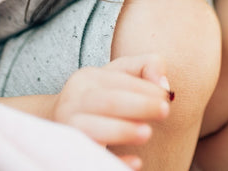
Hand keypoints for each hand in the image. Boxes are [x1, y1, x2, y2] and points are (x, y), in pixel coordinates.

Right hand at [52, 54, 170, 168]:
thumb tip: (163, 85)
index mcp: (86, 79)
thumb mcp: (119, 74)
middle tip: (164, 110)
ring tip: (147, 133)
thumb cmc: (101, 96)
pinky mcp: (69, 153)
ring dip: (122, 131)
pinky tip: (136, 162)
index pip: (119, 80)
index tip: (167, 96)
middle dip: (139, 105)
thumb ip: (146, 66)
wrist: (61, 120)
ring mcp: (69, 128)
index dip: (145, 88)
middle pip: (107, 101)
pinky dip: (113, 160)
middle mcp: (73, 101)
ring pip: (91, 129)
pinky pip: (90, 156)